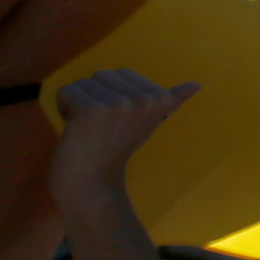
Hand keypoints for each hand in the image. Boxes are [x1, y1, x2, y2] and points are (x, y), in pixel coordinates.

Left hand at [49, 68, 197, 204]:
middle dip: (94, 97)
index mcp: (159, 98)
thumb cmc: (116, 151)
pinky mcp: (91, 110)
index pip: (120, 74)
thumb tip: (196, 85)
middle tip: (101, 127)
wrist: (92, 184)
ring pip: (83, 83)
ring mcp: (118, 104)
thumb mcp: (149, 122)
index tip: (117, 121)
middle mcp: (143, 99)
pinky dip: (63, 109)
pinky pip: (66, 91)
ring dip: (77, 104)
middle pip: (101, 75)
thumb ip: (171, 101)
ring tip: (88, 129)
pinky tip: (74, 129)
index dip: (112, 96)